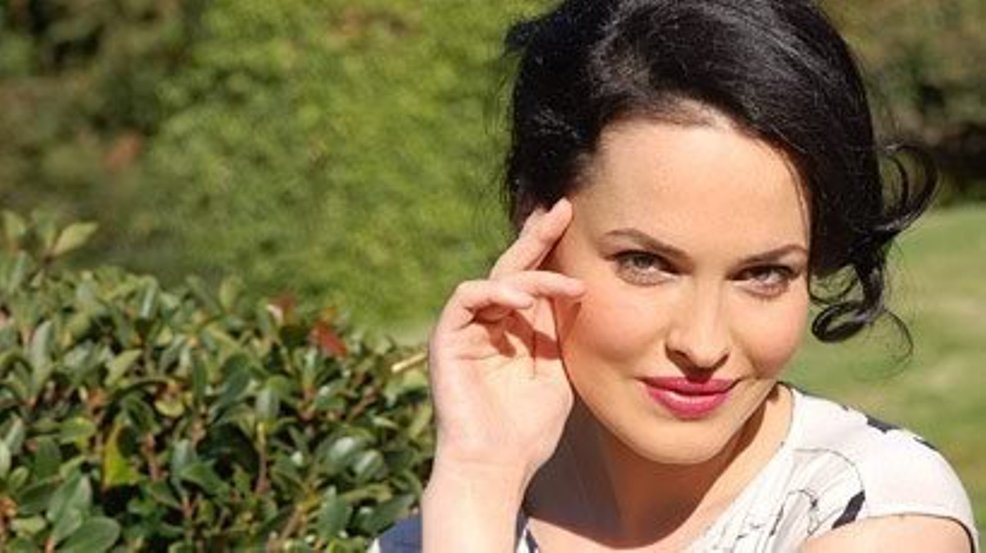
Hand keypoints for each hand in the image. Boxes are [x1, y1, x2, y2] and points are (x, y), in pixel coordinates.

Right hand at [427, 199, 584, 484]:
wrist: (496, 467)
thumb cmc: (528, 430)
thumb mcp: (557, 371)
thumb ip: (560, 332)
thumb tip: (577, 288)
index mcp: (516, 329)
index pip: (533, 279)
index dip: (552, 250)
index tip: (579, 222)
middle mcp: (490, 323)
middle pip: (513, 267)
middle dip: (539, 237)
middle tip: (564, 208)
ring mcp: (467, 329)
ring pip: (496, 279)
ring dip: (532, 274)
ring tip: (567, 285)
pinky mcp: (447, 338)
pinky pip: (466, 297)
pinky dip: (496, 292)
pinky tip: (525, 299)